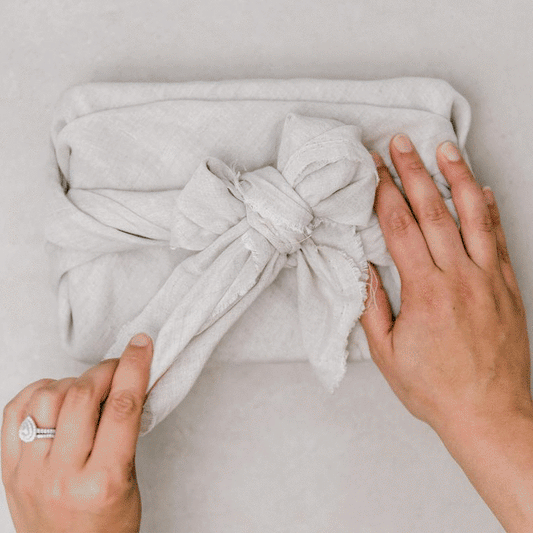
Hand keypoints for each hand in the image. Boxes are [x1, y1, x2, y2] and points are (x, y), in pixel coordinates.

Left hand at [1, 332, 152, 532]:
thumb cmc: (107, 525)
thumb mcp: (129, 479)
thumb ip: (123, 431)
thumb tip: (123, 383)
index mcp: (103, 481)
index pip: (121, 408)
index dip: (134, 368)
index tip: (141, 345)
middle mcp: (61, 476)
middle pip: (80, 397)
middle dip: (103, 371)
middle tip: (116, 368)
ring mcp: (28, 473)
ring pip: (45, 398)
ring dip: (70, 382)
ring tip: (84, 391)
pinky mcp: (8, 470)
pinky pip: (14, 411)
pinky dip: (37, 392)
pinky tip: (53, 397)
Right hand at [360, 135, 532, 435]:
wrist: (490, 414)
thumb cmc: (435, 389)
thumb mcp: (387, 354)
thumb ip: (372, 307)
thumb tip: (364, 269)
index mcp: (425, 292)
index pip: (400, 228)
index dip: (385, 193)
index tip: (375, 169)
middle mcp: (459, 277)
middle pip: (433, 211)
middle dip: (413, 172)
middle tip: (401, 143)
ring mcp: (488, 278)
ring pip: (472, 215)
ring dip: (456, 177)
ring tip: (444, 148)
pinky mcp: (506, 286)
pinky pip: (498, 237)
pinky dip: (489, 209)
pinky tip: (482, 190)